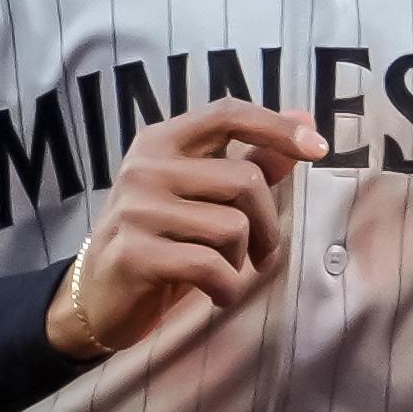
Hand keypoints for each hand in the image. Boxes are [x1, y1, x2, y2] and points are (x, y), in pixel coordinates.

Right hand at [48, 100, 326, 358]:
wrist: (94, 297)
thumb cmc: (160, 240)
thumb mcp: (200, 196)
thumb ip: (250, 158)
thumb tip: (304, 117)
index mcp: (161, 141)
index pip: (227, 114)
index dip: (277, 127)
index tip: (318, 147)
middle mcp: (145, 167)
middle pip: (245, 179)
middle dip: (266, 224)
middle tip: (261, 253)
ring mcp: (136, 209)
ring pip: (232, 227)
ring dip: (242, 261)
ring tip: (223, 272)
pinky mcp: (134, 253)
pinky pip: (211, 266)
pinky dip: (227, 288)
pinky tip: (216, 294)